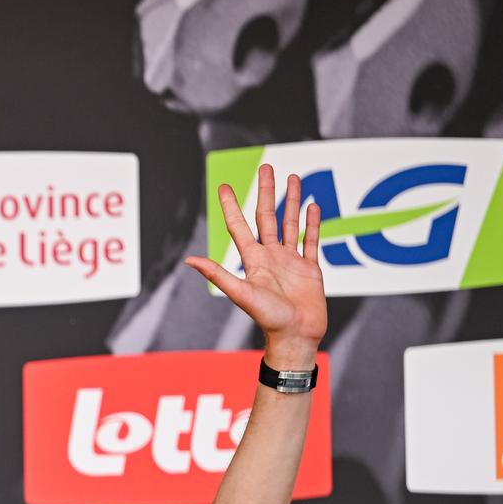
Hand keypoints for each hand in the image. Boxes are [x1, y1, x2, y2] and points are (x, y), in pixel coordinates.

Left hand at [186, 164, 326, 366]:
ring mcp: (291, 261)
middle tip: (267, 166)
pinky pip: (311, 241)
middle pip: (267, 217)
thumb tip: (189, 261)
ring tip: (293, 177)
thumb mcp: (241, 293)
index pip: (240, 226)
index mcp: (254, 260)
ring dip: (291, 201)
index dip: (231, 206)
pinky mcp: (310, 269)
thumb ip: (218, 274)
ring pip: (291, 224)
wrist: (295, 336)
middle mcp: (271, 257)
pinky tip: (312, 206)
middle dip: (267, 191)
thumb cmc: (268, 319)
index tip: (225, 186)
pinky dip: (312, 224)